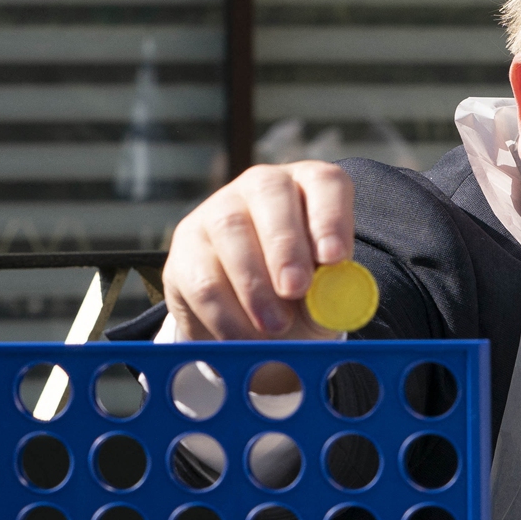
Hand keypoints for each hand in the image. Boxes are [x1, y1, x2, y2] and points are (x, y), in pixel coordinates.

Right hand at [163, 161, 354, 340]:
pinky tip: (245, 337)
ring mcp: (218, 209)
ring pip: (230, 230)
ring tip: (276, 325)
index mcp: (310, 188)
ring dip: (255, 284)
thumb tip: (335, 303)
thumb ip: (333, 294)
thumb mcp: (326, 296)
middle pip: (270, 192)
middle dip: (285, 245)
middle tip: (296, 289)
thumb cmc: (305, 296)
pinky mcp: (185, 246)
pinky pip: (202, 276)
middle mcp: (263, 186)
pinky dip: (226, 314)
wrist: (255, 321)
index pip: (323, 182)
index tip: (334, 258)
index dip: (330, 217)